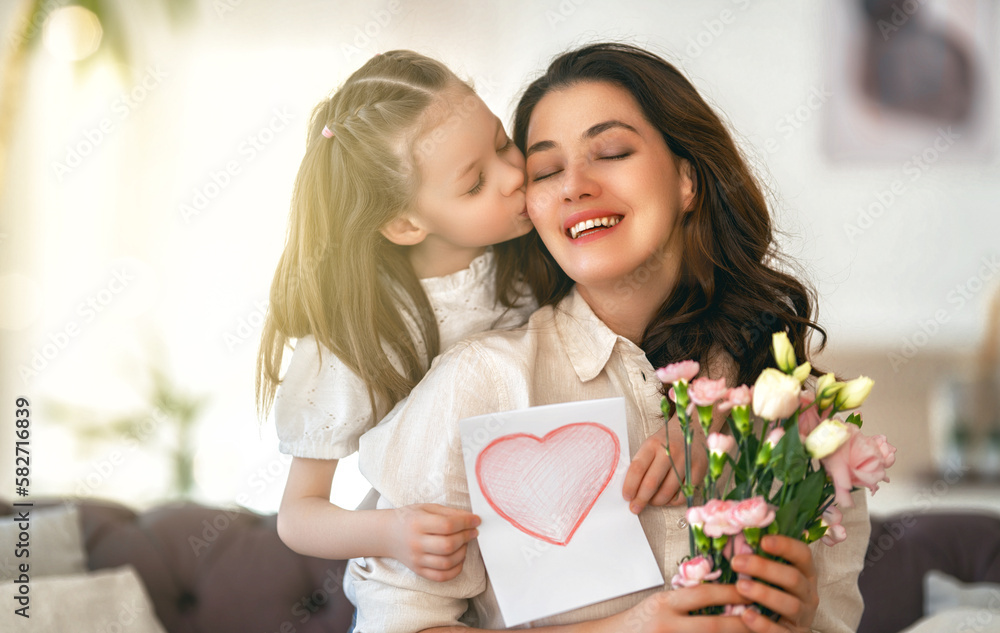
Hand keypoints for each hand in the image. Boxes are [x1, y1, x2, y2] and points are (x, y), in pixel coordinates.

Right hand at [389, 504, 480, 581]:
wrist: (388, 534)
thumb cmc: (410, 518)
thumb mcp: (427, 508)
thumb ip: (449, 513)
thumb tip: (471, 519)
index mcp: (417, 523)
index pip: (447, 525)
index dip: (466, 523)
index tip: (476, 520)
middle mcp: (416, 543)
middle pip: (448, 545)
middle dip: (466, 538)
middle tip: (472, 532)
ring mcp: (416, 559)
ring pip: (446, 562)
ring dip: (462, 553)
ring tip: (464, 544)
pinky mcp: (418, 571)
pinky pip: (441, 576)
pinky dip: (455, 570)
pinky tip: (459, 559)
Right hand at [621, 584, 750, 632]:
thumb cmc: (637, 622)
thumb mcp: (659, 604)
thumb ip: (685, 602)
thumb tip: (720, 599)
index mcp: (664, 603)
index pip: (703, 595)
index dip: (731, 594)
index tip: (750, 591)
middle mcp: (666, 625)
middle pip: (713, 625)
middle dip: (741, 624)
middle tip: (763, 618)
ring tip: (755, 632)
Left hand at [622, 417, 708, 512]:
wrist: (691, 428)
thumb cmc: (666, 441)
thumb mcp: (650, 445)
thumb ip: (642, 463)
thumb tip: (632, 489)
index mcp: (653, 444)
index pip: (637, 468)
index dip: (630, 486)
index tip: (626, 497)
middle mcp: (669, 452)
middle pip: (651, 483)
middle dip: (641, 499)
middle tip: (635, 508)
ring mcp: (685, 461)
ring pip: (667, 491)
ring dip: (656, 501)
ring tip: (651, 502)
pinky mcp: (699, 470)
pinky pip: (683, 494)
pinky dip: (673, 501)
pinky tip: (667, 499)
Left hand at [731, 535, 818, 631]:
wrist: (779, 629)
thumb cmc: (771, 594)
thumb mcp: (770, 577)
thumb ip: (757, 560)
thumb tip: (731, 541)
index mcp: (805, 573)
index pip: (803, 554)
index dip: (786, 546)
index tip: (763, 541)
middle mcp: (808, 594)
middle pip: (794, 578)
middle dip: (765, 568)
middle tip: (736, 562)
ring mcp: (803, 617)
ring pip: (791, 604)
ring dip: (765, 594)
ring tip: (740, 586)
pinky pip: (781, 631)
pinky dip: (764, 624)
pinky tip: (746, 615)